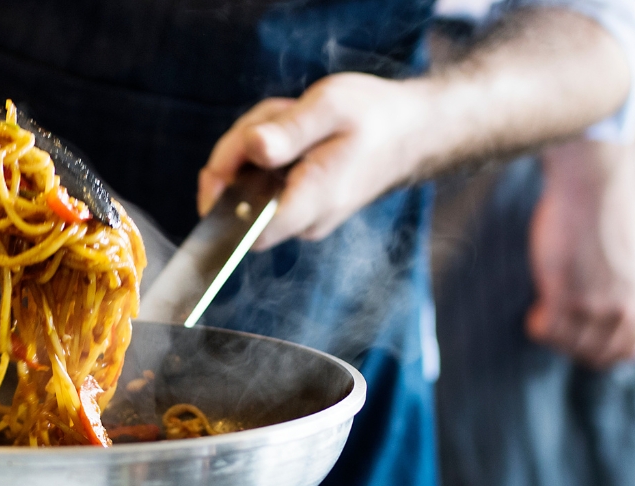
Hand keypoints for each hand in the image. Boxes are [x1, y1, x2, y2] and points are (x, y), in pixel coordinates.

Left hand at [197, 73, 431, 249]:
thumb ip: (288, 131)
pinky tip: (296, 132)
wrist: (412, 131)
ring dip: (257, 146)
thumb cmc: (374, 116)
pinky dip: (270, 154)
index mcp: (312, 200)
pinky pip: (265, 184)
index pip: (245, 229)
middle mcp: (305, 221)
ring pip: (249, 187)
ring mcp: (303, 218)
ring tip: (295, 117)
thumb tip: (252, 150)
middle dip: (242, 150)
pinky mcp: (301, 208)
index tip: (228, 157)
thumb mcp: (330, 106)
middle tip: (279, 115)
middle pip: (239, 199)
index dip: (222, 194)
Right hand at [525, 127, 634, 368]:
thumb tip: (625, 297)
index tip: (584, 337)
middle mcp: (625, 307)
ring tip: (544, 314)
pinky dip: (538, 327)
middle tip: (558, 327)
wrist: (596, 185)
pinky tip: (535, 310)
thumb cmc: (612, 207)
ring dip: (554, 336)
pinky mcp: (565, 294)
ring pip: (570, 345)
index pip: (629, 350)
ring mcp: (595, 304)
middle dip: (574, 346)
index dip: (603, 350)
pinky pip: (548, 331)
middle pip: (597, 354)